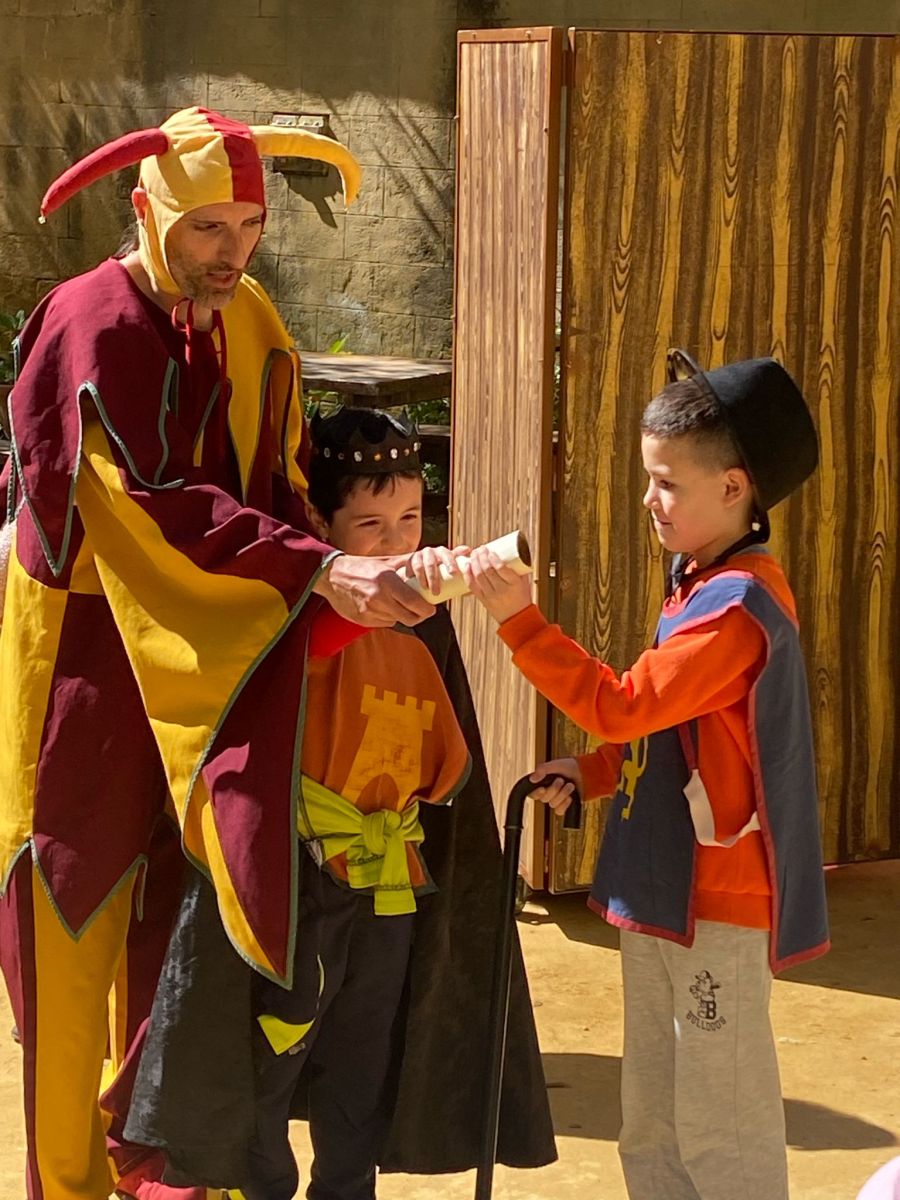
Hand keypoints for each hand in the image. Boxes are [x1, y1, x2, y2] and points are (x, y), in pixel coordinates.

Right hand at [313, 554, 434, 627]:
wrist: (332, 576)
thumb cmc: (361, 567)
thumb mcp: (386, 561)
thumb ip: (407, 564)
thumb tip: (429, 565)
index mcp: (387, 581)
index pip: (415, 603)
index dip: (427, 609)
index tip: (431, 608)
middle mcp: (378, 598)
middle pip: (410, 618)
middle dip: (419, 616)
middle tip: (421, 610)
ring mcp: (369, 611)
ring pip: (397, 621)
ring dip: (401, 614)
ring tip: (395, 602)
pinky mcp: (362, 621)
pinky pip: (383, 623)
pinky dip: (387, 616)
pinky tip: (381, 605)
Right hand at [403, 544, 470, 599]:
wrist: (420, 569)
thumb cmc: (440, 571)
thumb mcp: (450, 569)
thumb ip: (462, 570)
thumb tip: (475, 577)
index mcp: (443, 553)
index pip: (448, 554)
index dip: (450, 562)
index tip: (453, 573)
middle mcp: (430, 552)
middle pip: (432, 562)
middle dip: (434, 577)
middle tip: (437, 592)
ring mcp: (418, 556)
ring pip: (420, 565)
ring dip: (423, 578)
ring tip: (426, 590)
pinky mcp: (408, 561)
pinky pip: (409, 567)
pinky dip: (410, 574)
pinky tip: (411, 581)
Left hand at [463, 545, 532, 623]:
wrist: (517, 618)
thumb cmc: (522, 597)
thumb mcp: (524, 581)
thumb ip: (518, 567)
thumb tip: (512, 550)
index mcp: (514, 583)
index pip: (500, 567)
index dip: (492, 557)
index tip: (490, 550)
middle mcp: (502, 590)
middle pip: (487, 570)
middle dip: (482, 556)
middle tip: (481, 549)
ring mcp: (491, 596)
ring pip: (478, 576)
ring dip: (474, 562)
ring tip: (475, 554)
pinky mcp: (483, 600)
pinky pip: (472, 586)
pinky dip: (468, 574)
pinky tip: (467, 566)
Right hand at [528, 758, 582, 814]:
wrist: (584, 772)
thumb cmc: (568, 767)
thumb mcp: (554, 765)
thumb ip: (542, 770)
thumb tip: (532, 779)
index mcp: (541, 784)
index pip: (533, 794)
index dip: (537, 793)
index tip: (543, 788)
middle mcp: (547, 793)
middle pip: (544, 799)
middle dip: (554, 789)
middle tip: (561, 780)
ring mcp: (556, 800)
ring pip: (553, 804)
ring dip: (562, 794)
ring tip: (570, 785)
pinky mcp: (564, 805)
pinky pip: (559, 811)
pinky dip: (565, 804)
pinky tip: (570, 797)